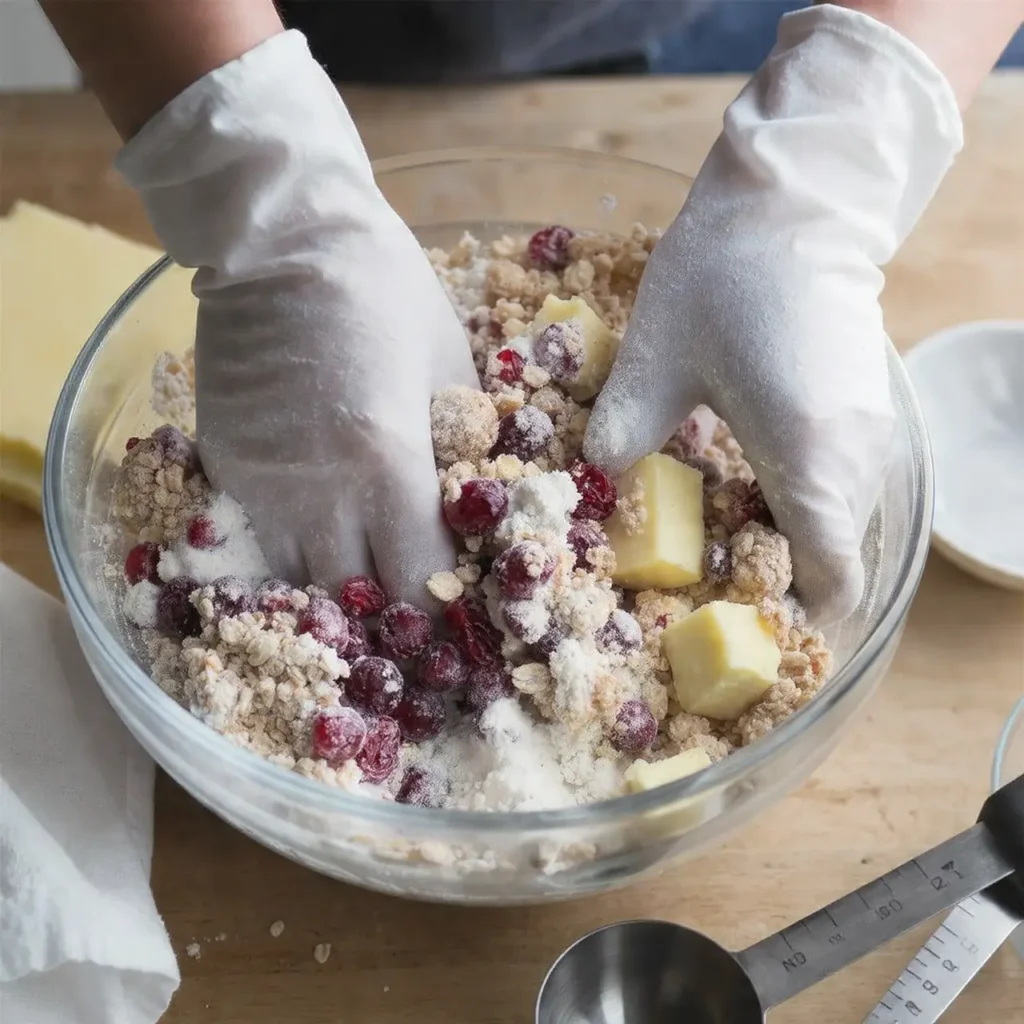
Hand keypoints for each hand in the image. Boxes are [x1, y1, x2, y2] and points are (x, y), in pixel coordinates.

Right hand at [117, 31, 476, 601]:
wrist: (281, 236)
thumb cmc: (384, 290)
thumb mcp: (451, 364)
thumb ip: (458, 447)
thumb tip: (462, 502)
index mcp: (389, 467)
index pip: (419, 581)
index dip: (441, 609)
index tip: (454, 615)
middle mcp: (319, 493)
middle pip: (355, 599)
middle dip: (387, 614)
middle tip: (409, 608)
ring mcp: (261, 484)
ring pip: (299, 578)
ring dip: (334, 585)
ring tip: (360, 577)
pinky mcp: (223, 465)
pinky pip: (260, 534)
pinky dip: (292, 543)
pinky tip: (315, 528)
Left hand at [584, 6, 962, 622]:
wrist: (795, 196)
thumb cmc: (724, 276)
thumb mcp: (656, 358)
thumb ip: (623, 431)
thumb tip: (594, 483)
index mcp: (808, 460)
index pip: (827, 580)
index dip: (790, 619)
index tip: (736, 628)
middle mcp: (853, 459)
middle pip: (831, 558)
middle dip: (772, 584)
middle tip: (698, 588)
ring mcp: (868, 432)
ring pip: (835, 520)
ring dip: (784, 543)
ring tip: (713, 542)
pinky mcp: (862, 406)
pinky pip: (838, 483)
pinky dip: (797, 503)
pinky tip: (742, 486)